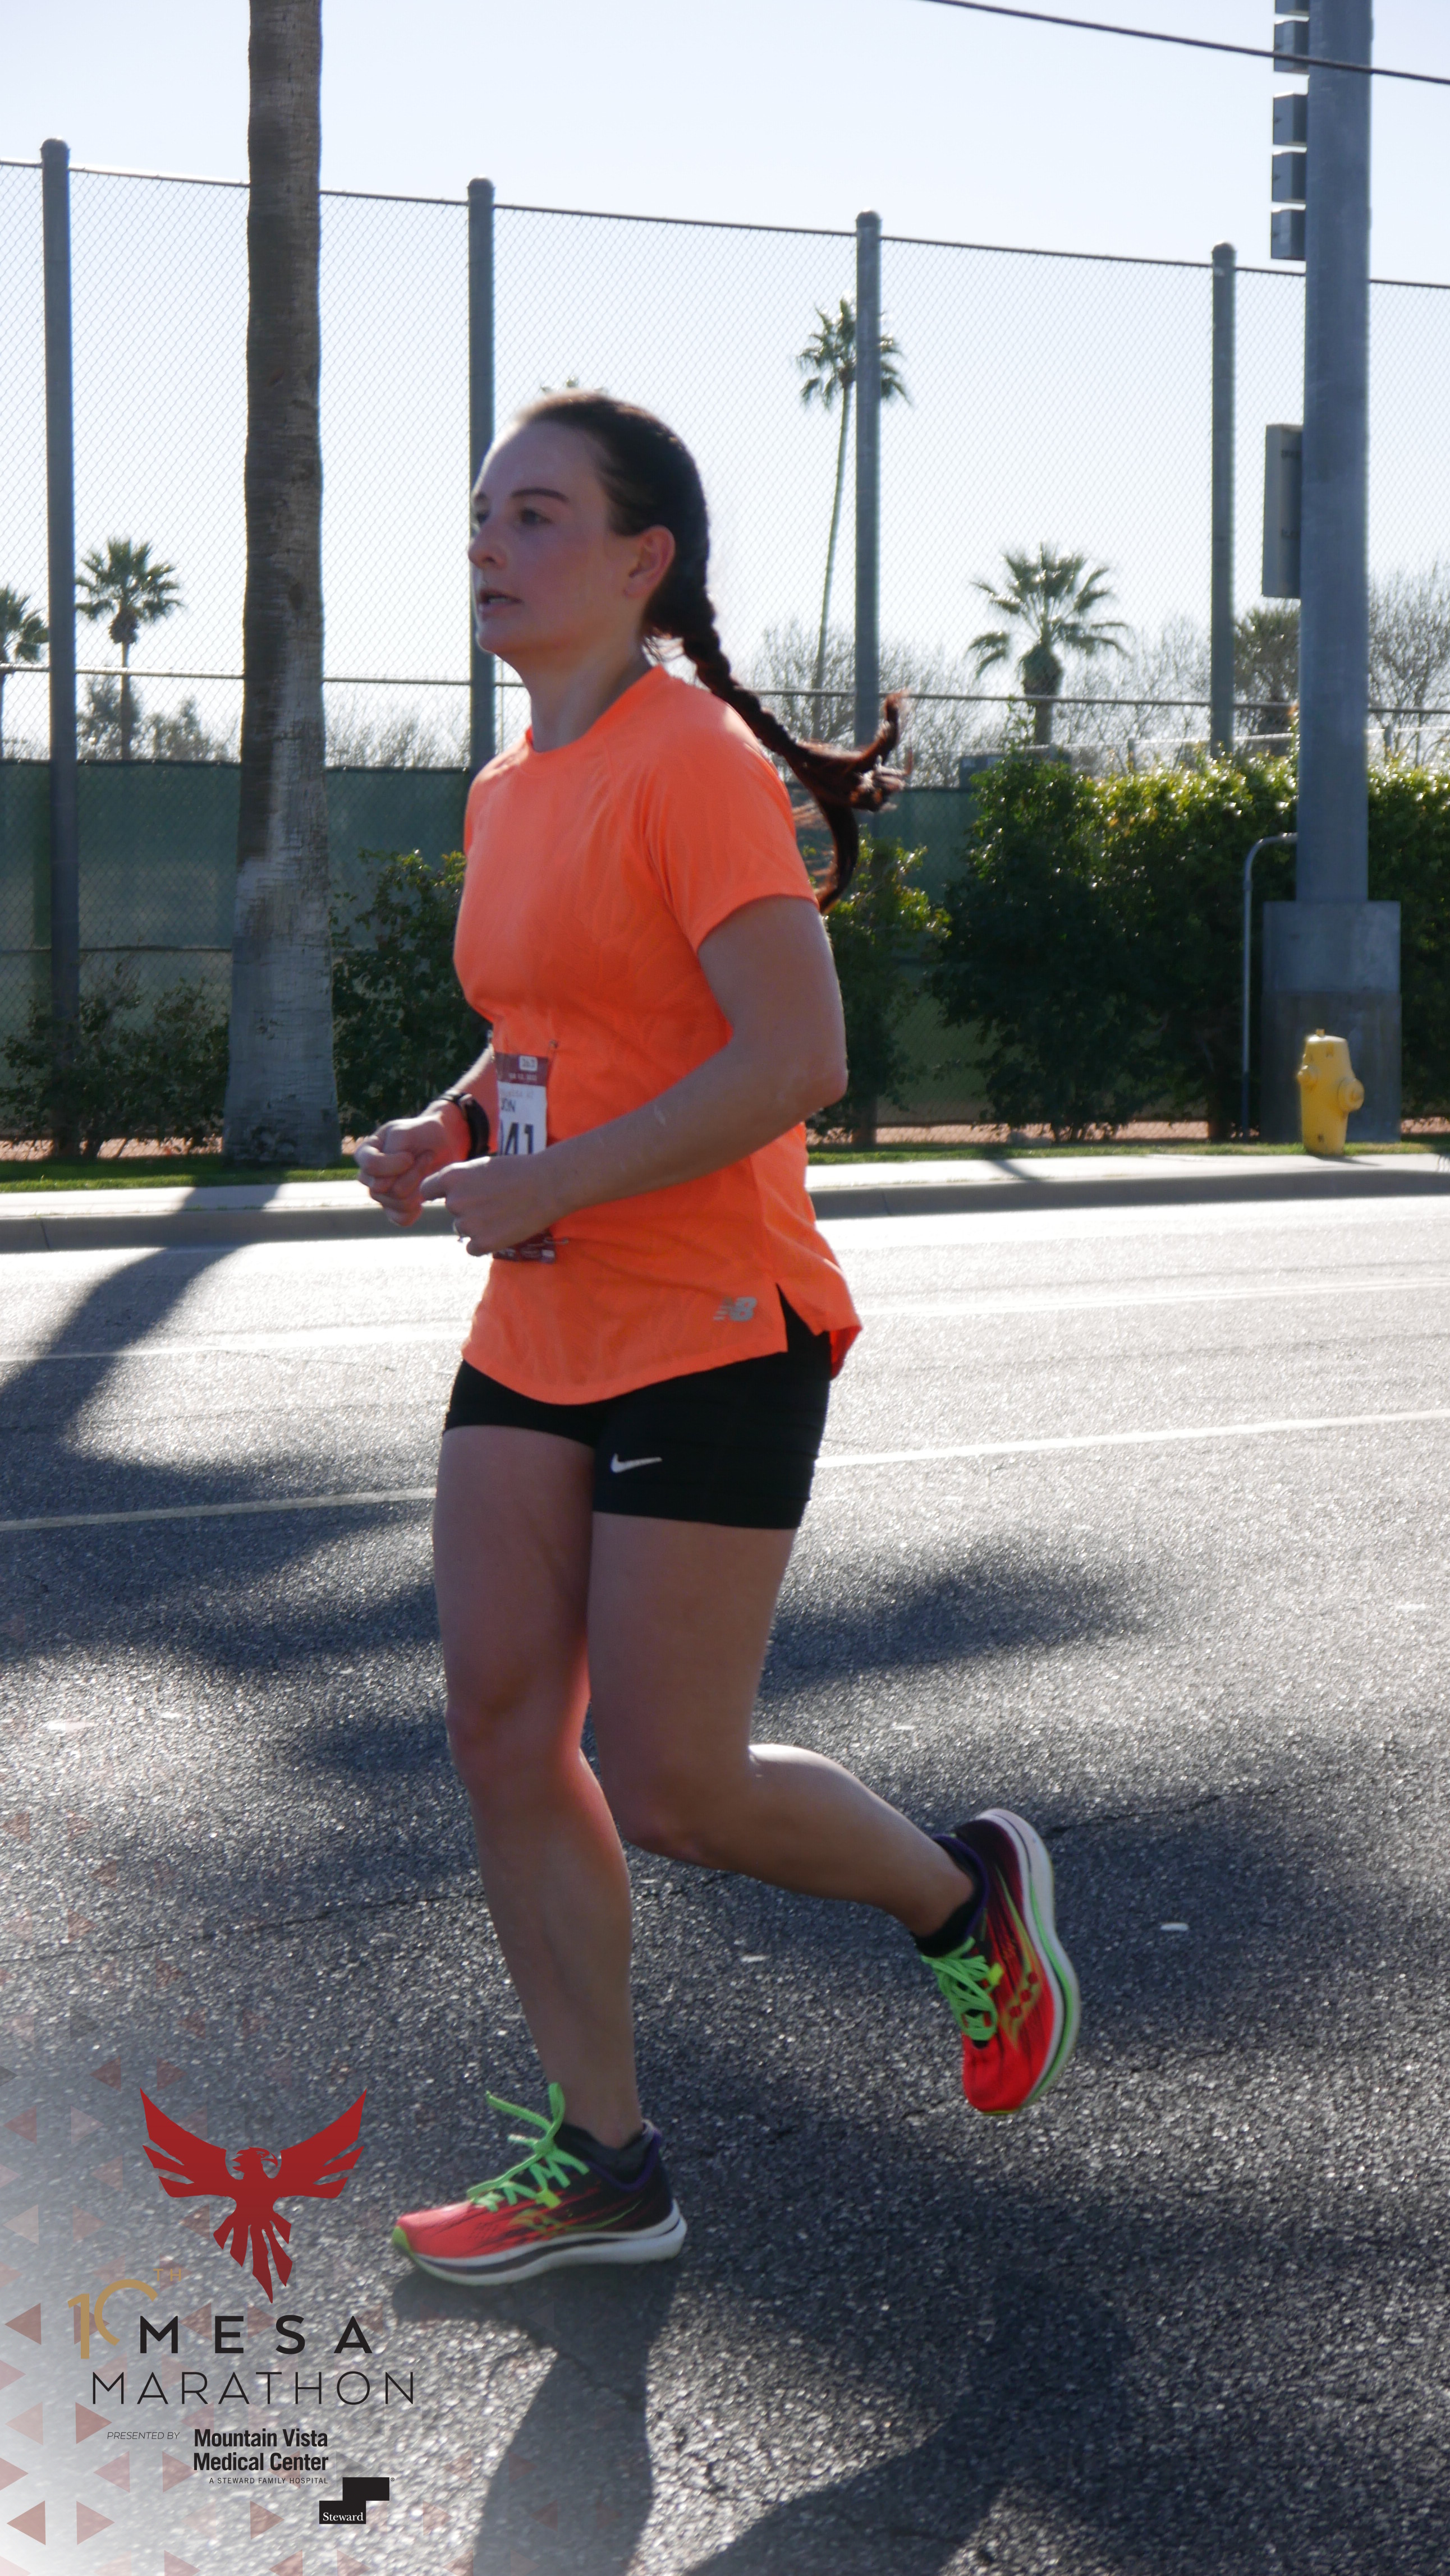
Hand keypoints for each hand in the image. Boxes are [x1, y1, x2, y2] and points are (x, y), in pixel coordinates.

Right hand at [354, 1108, 462, 1227]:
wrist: (442, 1142)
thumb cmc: (421, 1132)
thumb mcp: (405, 1132)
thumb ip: (390, 1154)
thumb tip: (381, 1187)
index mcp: (365, 1153)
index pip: (370, 1166)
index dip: (392, 1165)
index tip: (410, 1156)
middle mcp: (369, 1176)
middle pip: (381, 1189)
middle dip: (411, 1175)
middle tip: (427, 1157)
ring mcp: (382, 1194)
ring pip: (397, 1203)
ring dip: (419, 1186)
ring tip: (428, 1168)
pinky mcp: (397, 1207)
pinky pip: (401, 1219)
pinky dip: (416, 1210)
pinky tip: (424, 1195)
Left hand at [418, 1151, 563, 1256]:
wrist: (548, 1185)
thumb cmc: (519, 1171)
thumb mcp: (482, 1166)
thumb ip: (462, 1181)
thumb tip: (449, 1195)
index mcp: (452, 1177)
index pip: (427, 1190)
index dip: (439, 1193)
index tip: (451, 1194)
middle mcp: (455, 1201)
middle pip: (452, 1211)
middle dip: (468, 1209)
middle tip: (495, 1202)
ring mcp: (468, 1224)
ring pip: (463, 1229)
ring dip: (478, 1226)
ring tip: (503, 1214)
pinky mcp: (483, 1243)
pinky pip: (473, 1248)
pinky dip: (485, 1243)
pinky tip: (503, 1230)